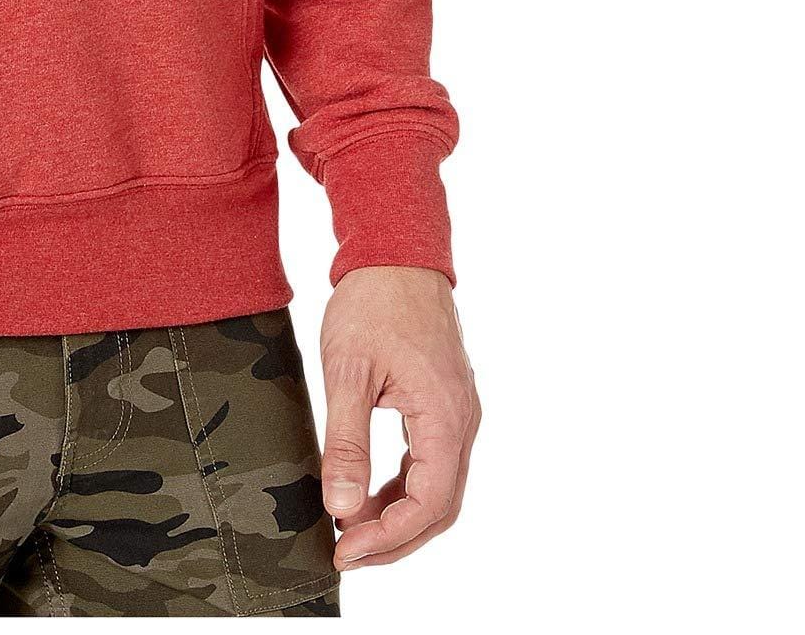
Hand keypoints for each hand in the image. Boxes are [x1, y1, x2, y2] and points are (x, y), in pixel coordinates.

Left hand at [318, 265, 479, 571]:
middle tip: (345, 552)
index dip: (388, 537)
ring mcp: (457, 413)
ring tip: (351, 529)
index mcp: (445, 415)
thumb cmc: (372, 303)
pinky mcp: (444, 403)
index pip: (429, 503)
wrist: (395, 251)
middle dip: (394, 538)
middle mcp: (462, 421)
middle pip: (440, 506)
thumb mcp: (347, 371)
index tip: (344, 549)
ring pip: (438, 487)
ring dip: (399, 516)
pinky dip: (403, 487)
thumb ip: (347, 442)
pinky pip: (432, 462)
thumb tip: (342, 507)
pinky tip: (369, 493)